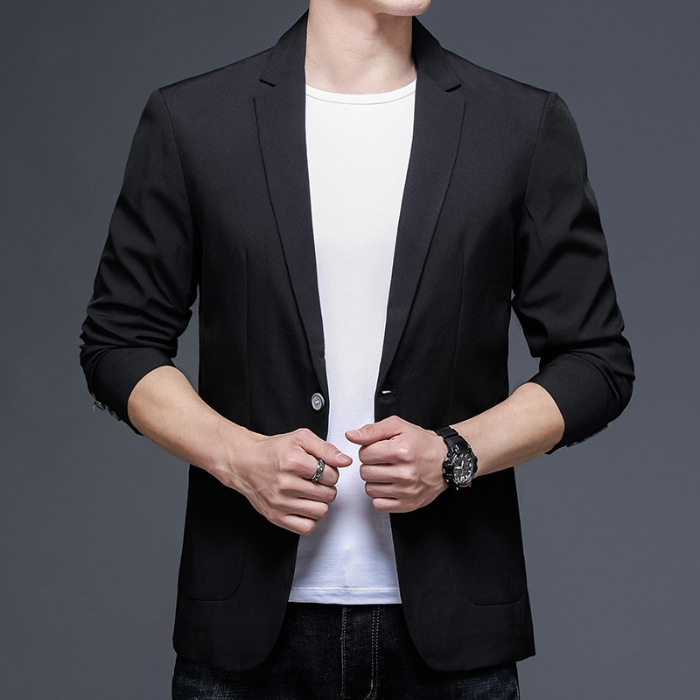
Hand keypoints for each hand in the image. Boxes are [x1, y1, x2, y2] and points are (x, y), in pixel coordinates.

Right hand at [210, 427, 351, 534]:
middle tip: (318, 480)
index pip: (331, 475)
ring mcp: (280, 503)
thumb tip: (344, 461)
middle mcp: (285, 484)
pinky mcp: (275, 516)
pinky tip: (305, 506)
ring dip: (321, 502)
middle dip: (327, 486)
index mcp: (293, 463)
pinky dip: (310, 518)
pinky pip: (306, 527)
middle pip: (327, 494)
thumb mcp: (301, 438)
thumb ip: (326, 448)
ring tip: (312, 492)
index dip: (332, 471)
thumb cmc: (273, 450)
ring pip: (320, 511)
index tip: (323, 469)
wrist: (246, 462)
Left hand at [346, 416, 446, 512]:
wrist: (446, 461)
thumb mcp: (398, 427)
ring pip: (370, 488)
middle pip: (365, 472)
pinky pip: (379, 504)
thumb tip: (352, 436)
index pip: (364, 454)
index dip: (368, 450)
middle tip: (383, 461)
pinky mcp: (408, 504)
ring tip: (387, 472)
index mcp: (401, 451)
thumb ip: (372, 430)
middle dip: (370, 465)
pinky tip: (390, 485)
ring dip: (375, 480)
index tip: (378, 449)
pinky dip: (380, 495)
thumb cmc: (422, 443)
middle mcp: (405, 472)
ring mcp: (407, 490)